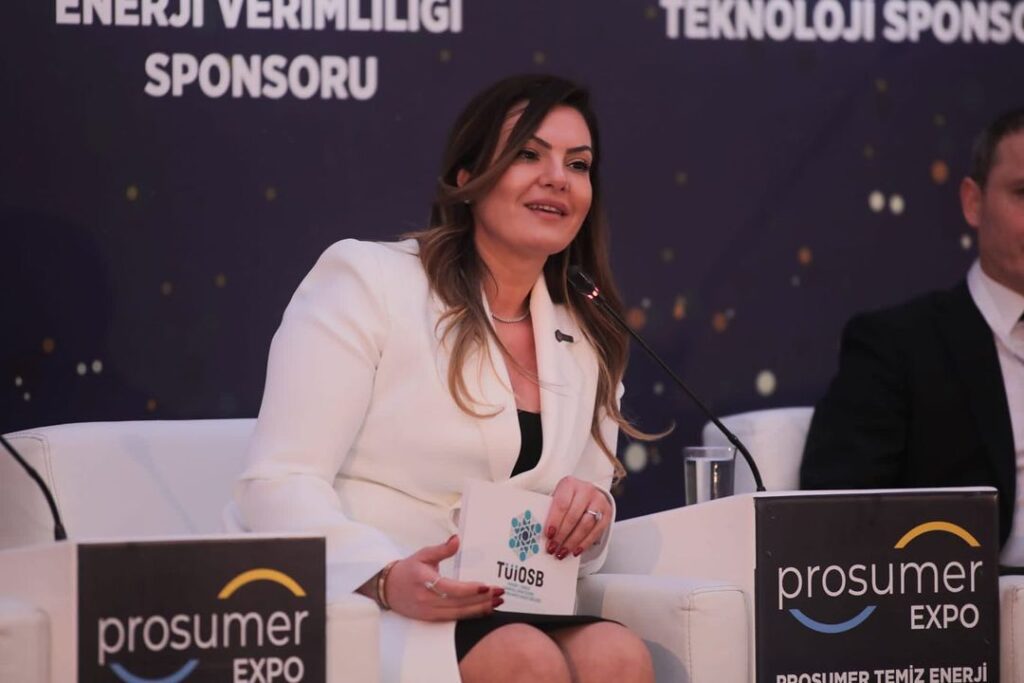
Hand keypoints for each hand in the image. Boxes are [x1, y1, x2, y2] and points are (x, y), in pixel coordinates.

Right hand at [384, 535, 503, 620]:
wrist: (387, 589)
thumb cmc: (407, 570)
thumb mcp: (422, 555)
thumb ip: (441, 549)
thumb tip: (457, 539)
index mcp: (424, 580)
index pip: (451, 588)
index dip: (470, 589)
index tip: (486, 586)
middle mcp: (427, 599)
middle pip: (459, 603)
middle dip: (482, 599)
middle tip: (500, 593)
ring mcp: (429, 611)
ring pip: (459, 613)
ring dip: (480, 609)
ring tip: (497, 603)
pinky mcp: (432, 618)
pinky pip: (454, 618)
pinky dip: (471, 615)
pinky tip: (484, 610)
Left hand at [544, 476, 612, 559]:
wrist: (586, 493)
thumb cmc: (567, 498)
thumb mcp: (557, 498)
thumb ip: (550, 511)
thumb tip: (541, 532)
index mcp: (570, 484)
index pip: (561, 504)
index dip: (554, 521)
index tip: (548, 535)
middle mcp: (586, 490)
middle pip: (573, 516)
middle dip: (562, 535)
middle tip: (553, 548)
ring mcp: (598, 501)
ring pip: (585, 525)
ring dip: (573, 542)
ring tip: (563, 551)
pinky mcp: (607, 513)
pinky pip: (596, 532)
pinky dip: (585, 543)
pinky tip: (576, 550)